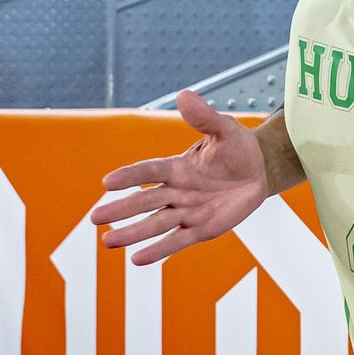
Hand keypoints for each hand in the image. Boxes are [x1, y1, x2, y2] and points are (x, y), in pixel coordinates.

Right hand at [90, 91, 268, 265]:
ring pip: (156, 223)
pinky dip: (159, 250)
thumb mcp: (224, 129)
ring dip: (133, 233)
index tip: (107, 183)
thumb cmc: (238, 147)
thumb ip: (203, 117)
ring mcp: (188, 211)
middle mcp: (177, 190)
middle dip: (121, 210)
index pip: (149, 171)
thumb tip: (183, 94)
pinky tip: (137, 259)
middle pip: (145, 201)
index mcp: (178, 166)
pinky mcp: (201, 229)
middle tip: (94, 218)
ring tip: (107, 242)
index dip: (130, 176)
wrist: (259, 170)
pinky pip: (178, 241)